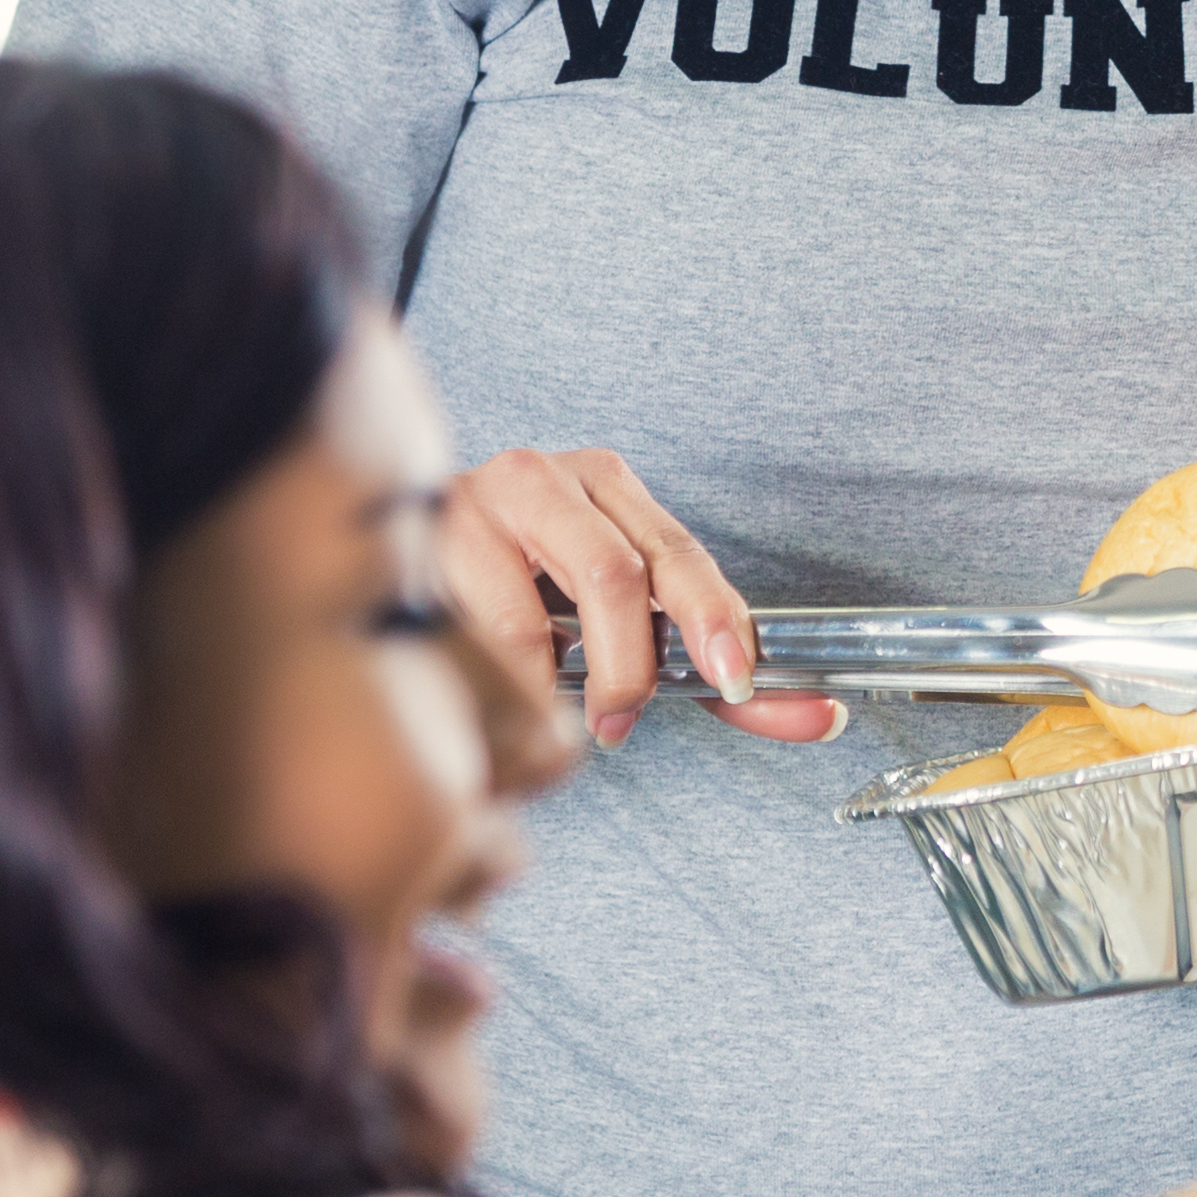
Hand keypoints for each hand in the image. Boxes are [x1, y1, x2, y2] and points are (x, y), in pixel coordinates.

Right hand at [439, 444, 840, 749]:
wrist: (388, 547)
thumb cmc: (516, 585)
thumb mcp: (609, 613)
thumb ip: (697, 665)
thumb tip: (808, 717)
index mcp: (604, 483)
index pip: (681, 554)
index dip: (717, 619)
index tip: (739, 679)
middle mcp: (548, 478)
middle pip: (624, 572)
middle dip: (643, 661)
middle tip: (633, 718)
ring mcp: (487, 501)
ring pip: (552, 600)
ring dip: (584, 673)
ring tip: (582, 714)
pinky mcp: (432, 536)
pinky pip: (494, 625)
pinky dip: (522, 675)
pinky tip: (518, 685)